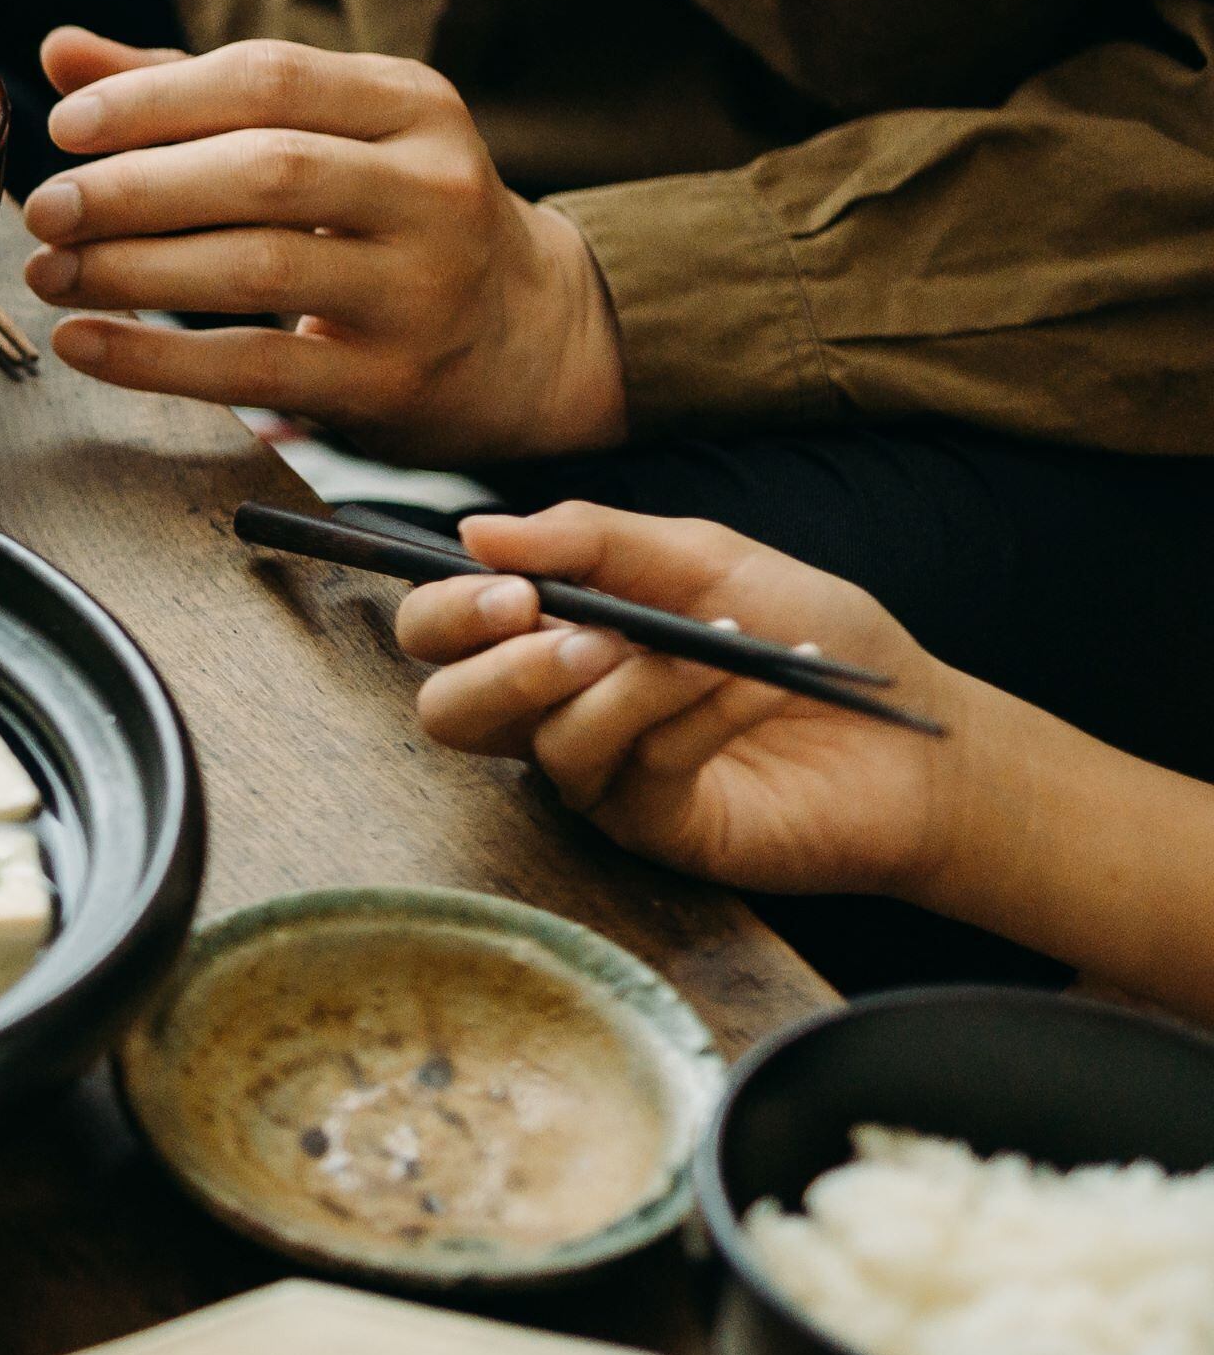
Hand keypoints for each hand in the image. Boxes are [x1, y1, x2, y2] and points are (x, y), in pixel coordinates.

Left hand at [19, 31, 626, 462]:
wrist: (526, 333)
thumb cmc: (391, 212)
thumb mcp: (324, 131)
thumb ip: (191, 92)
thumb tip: (60, 55)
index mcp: (410, 103)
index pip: (269, 79)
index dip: (155, 99)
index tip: (66, 127)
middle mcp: (430, 187)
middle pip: (264, 171)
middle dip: (135, 189)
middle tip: (46, 209)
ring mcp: (419, 287)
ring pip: (258, 268)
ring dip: (132, 271)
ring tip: (49, 272)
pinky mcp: (390, 379)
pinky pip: (256, 368)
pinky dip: (154, 359)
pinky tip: (83, 342)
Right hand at [394, 504, 964, 897]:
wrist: (911, 730)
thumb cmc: (809, 632)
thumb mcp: (703, 557)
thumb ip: (592, 537)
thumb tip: (477, 529)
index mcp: (551, 635)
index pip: (442, 631)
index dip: (451, 611)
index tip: (515, 590)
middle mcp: (556, 710)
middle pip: (449, 709)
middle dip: (501, 667)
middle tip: (582, 638)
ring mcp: (600, 774)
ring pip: (544, 741)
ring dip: (630, 683)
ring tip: (706, 652)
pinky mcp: (652, 825)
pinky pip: (638, 765)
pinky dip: (700, 710)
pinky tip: (761, 681)